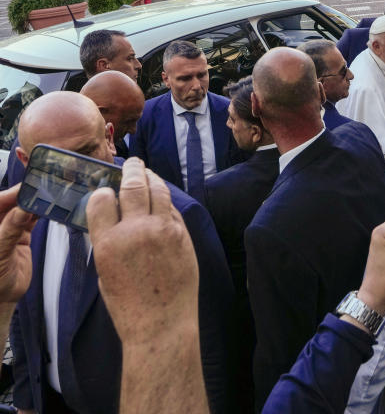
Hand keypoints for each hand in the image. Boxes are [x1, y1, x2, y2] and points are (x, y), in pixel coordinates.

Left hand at [0, 185, 37, 302]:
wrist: (0, 299)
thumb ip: (10, 230)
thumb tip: (22, 209)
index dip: (11, 194)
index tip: (27, 187)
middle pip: (9, 203)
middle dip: (24, 195)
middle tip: (43, 188)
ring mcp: (7, 229)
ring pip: (20, 209)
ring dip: (33, 203)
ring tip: (49, 196)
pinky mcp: (19, 236)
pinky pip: (29, 220)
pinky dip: (38, 214)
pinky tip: (48, 208)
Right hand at [86, 159, 198, 347]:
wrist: (161, 322)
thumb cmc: (127, 303)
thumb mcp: (105, 270)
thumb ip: (108, 240)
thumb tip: (112, 215)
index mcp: (108, 243)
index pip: (101, 199)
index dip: (102, 191)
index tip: (105, 188)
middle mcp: (136, 231)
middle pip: (133, 186)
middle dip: (131, 170)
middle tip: (131, 162)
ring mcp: (163, 231)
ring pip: (158, 191)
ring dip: (151, 177)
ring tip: (146, 172)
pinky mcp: (183, 235)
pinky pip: (172, 209)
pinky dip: (165, 200)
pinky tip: (161, 197)